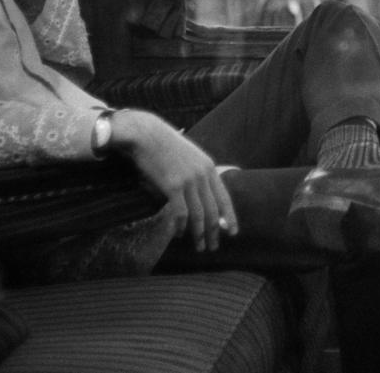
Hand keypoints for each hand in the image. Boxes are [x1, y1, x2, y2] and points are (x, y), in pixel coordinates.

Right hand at [109, 109, 238, 252]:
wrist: (146, 133)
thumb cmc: (164, 145)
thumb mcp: (189, 156)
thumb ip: (197, 174)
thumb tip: (201, 195)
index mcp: (209, 167)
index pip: (225, 198)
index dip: (230, 217)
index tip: (233, 232)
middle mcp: (202, 175)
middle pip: (213, 210)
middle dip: (215, 231)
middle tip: (213, 247)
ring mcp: (189, 180)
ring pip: (199, 215)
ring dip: (199, 234)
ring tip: (200, 246)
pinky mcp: (173, 186)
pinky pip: (181, 213)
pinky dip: (181, 226)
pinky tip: (179, 234)